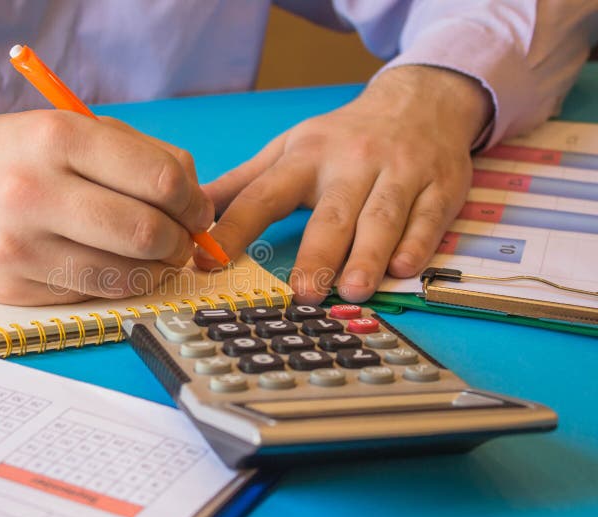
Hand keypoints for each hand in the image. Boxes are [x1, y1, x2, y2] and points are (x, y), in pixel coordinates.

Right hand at [0, 108, 212, 304]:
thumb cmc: (10, 155)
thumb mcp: (68, 129)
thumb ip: (138, 154)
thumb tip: (196, 200)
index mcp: (57, 137)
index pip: (161, 180)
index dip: (193, 202)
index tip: (196, 210)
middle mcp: (33, 191)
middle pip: (147, 233)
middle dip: (181, 242)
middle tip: (181, 240)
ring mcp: (18, 246)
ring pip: (124, 276)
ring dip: (156, 271)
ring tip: (154, 257)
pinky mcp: (10, 288)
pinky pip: (91, 296)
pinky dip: (117, 285)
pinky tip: (114, 268)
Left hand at [199, 66, 491, 303]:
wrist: (419, 101)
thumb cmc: (342, 136)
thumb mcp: (290, 148)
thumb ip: (244, 182)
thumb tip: (195, 209)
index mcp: (306, 156)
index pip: (264, 194)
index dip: (235, 227)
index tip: (210, 259)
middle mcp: (352, 162)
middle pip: (332, 213)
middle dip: (317, 254)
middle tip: (302, 293)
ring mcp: (400, 172)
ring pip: (383, 217)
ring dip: (368, 255)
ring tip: (352, 291)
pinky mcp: (441, 185)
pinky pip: (428, 217)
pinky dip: (417, 244)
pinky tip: (403, 269)